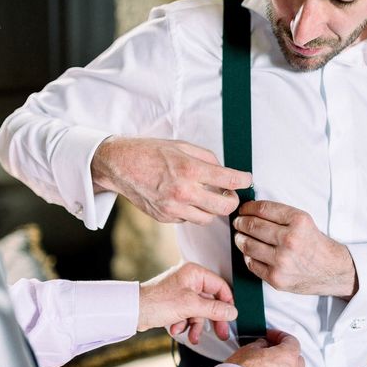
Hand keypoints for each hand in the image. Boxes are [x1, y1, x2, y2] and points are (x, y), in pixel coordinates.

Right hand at [91, 137, 252, 224]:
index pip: (229, 180)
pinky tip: (187, 199)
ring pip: (208, 218)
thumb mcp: (182, 146)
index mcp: (190, 170)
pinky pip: (189, 220)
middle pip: (224, 208)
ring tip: (208, 196)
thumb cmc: (150, 152)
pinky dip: (193, 212)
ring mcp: (173, 208)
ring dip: (213, 209)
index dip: (243, 179)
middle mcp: (183, 192)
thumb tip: (225, 171)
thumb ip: (207, 158)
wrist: (120, 165)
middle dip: (232, 201)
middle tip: (230, 194)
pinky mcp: (165, 218)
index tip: (246, 179)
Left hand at [138, 263, 237, 343]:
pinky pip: (188, 314)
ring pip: (199, 310)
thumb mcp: (190, 307)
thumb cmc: (156, 302)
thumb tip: (232, 312)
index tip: (230, 317)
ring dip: (195, 324)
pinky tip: (176, 329)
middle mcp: (189, 280)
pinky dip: (184, 323)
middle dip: (212, 319)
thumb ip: (214, 309)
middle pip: (210, 301)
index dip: (226, 303)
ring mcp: (182, 291)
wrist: (132, 312)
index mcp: (194, 273)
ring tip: (192, 336)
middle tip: (221, 333)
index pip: (220, 286)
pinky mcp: (175, 302)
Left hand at [233, 201, 356, 296]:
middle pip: (253, 226)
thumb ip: (280, 215)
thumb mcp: (304, 222)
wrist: (333, 271)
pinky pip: (251, 264)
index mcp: (299, 221)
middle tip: (238, 222)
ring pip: (248, 245)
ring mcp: (282, 261)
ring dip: (240, 239)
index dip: (248, 208)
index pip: (263, 209)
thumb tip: (250, 211)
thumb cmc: (316, 245)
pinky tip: (249, 252)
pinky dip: (247, 256)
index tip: (243, 209)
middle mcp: (290, 240)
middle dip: (241, 222)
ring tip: (240, 236)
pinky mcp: (276, 277)